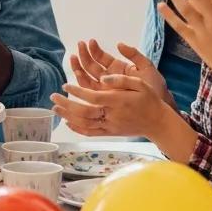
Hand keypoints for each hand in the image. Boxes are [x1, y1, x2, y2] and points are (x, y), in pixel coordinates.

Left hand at [51, 73, 169, 138]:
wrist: (158, 122)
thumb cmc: (148, 99)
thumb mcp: (139, 83)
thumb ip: (120, 79)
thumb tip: (102, 77)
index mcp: (118, 100)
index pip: (93, 97)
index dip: (78, 92)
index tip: (65, 85)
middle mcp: (112, 115)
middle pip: (84, 112)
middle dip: (67, 104)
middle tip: (53, 96)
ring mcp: (110, 126)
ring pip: (85, 124)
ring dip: (68, 116)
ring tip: (55, 108)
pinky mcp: (110, 133)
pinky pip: (91, 133)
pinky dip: (78, 129)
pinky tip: (68, 122)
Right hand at [70, 38, 167, 102]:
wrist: (160, 107)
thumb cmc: (155, 88)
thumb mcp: (146, 67)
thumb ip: (134, 54)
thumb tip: (119, 44)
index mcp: (118, 69)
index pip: (102, 58)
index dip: (95, 50)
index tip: (90, 41)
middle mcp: (110, 79)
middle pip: (91, 66)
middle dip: (84, 55)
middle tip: (79, 44)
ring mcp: (106, 89)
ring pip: (87, 78)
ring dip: (79, 67)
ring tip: (74, 57)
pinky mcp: (105, 99)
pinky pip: (90, 91)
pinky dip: (82, 82)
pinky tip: (78, 74)